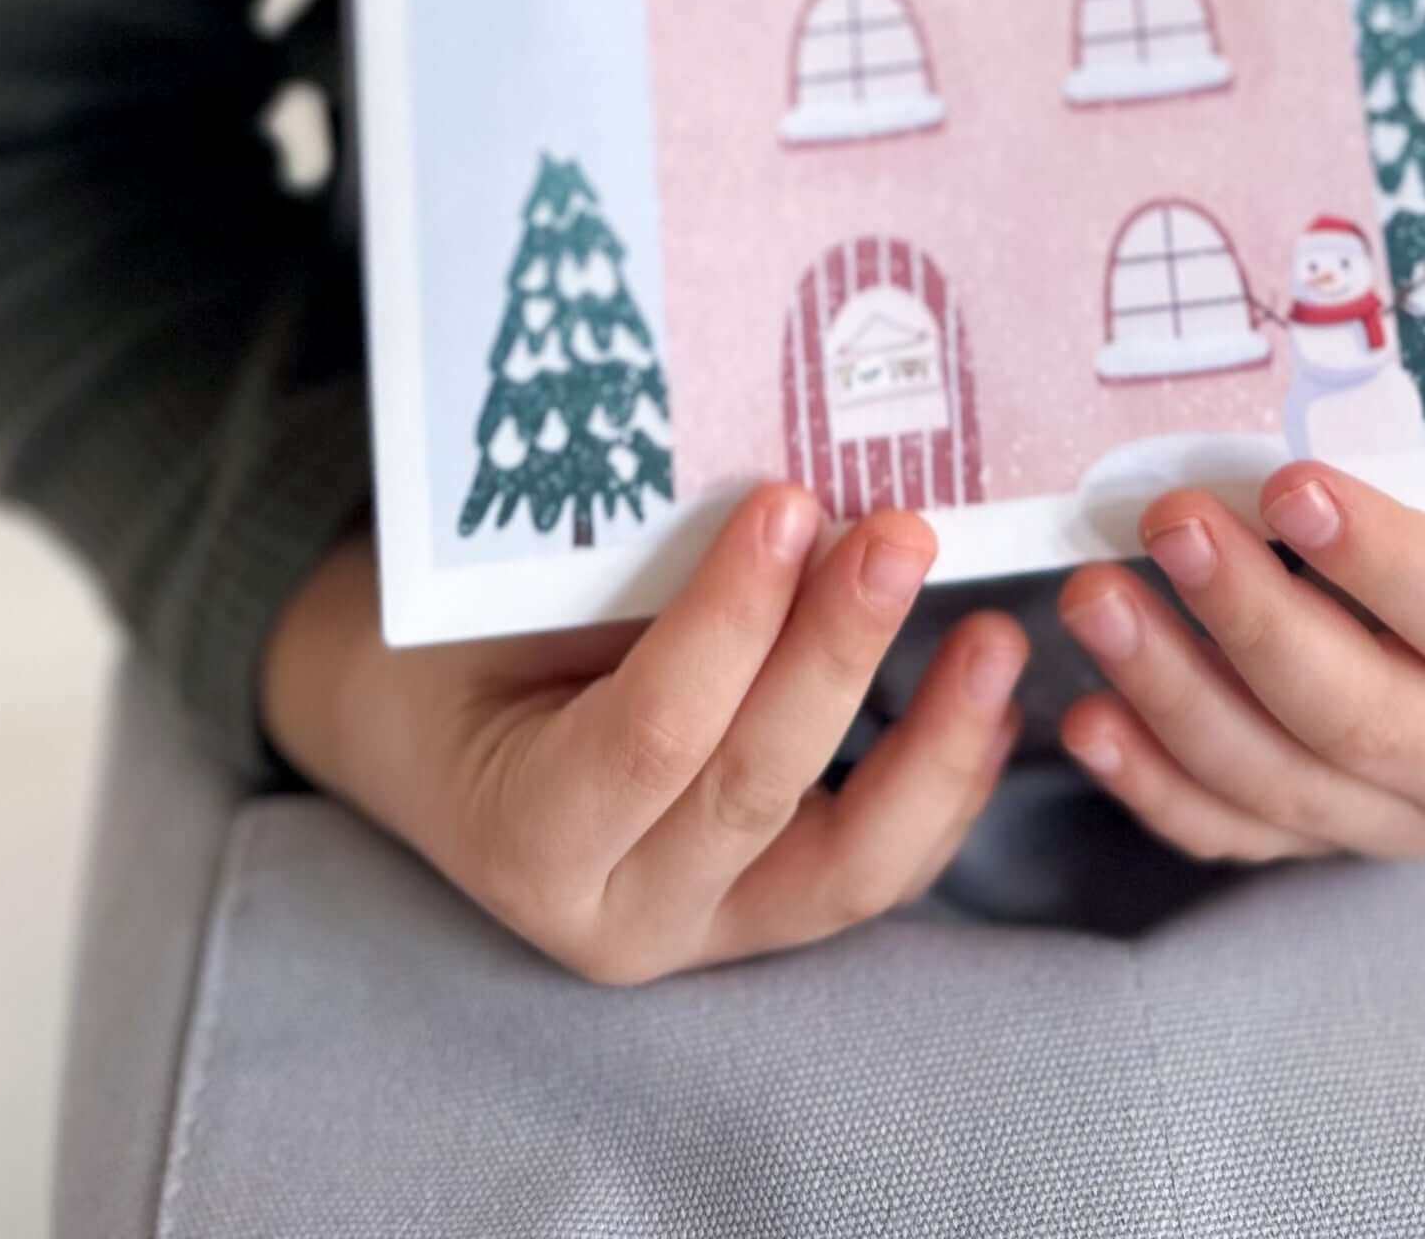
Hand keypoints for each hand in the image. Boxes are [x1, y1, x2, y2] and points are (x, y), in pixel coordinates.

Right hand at [261, 484, 1026, 981]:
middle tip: (902, 534)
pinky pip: (876, 871)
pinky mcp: (771, 916)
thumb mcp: (510, 605)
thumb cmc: (464, 645)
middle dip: (838, 654)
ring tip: (993, 638)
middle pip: (755, 790)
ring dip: (933, 745)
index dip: (729, 621)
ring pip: (846, 866)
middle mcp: (621, 915)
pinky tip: (993, 705)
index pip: (650, 734)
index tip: (787, 502)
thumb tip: (789, 495)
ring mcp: (706, 929)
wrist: (430, 733)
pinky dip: (945, 789)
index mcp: (530, 833)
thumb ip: (633, 573)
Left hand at [1054, 470, 1424, 865]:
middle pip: (1362, 716)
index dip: (1382, 559)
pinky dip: (1154, 781)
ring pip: (1282, 783)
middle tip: (1169, 525)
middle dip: (1252, 621)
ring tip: (1095, 602)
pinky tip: (1088, 720)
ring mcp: (1408, 818)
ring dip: (1175, 693)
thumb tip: (1284, 426)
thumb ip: (1418, 456)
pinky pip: (1236, 830)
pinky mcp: (1331, 836)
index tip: (1290, 485)